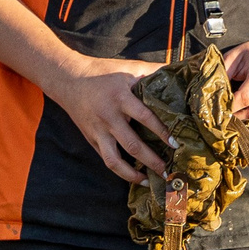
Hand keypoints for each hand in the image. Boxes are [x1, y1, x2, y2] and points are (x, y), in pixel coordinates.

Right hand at [43, 56, 172, 183]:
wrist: (69, 80)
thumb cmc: (103, 73)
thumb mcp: (129, 67)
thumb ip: (153, 70)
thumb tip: (179, 71)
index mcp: (121, 98)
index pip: (145, 117)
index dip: (161, 132)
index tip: (175, 144)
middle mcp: (109, 117)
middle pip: (132, 145)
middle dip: (151, 160)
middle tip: (167, 170)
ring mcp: (98, 131)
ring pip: (114, 160)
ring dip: (132, 174)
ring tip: (148, 181)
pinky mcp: (92, 139)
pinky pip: (106, 159)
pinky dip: (120, 170)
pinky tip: (133, 175)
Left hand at [225, 33, 248, 123]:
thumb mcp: (237, 54)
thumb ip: (224, 71)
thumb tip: (212, 91)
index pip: (245, 97)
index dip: (230, 106)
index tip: (218, 107)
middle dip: (236, 117)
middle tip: (224, 115)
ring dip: (246, 123)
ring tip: (234, 117)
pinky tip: (246, 120)